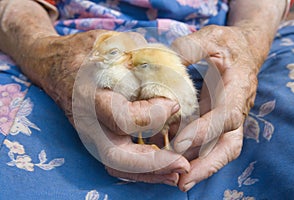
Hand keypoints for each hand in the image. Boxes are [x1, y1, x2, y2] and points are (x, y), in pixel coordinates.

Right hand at [26, 30, 189, 184]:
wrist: (54, 64)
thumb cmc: (84, 51)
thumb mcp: (111, 42)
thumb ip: (142, 55)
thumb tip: (177, 73)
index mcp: (90, 96)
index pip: (122, 118)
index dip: (153, 115)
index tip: (174, 104)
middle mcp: (88, 123)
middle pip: (117, 157)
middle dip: (153, 164)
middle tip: (182, 163)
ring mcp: (91, 135)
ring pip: (118, 166)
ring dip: (150, 173)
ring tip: (178, 170)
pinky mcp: (98, 139)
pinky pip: (119, 162)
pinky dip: (142, 169)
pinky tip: (165, 167)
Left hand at [172, 25, 260, 190]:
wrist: (242, 51)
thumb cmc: (228, 44)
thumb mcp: (212, 37)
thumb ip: (191, 47)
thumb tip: (165, 61)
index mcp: (239, 89)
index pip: (226, 117)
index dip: (206, 131)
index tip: (180, 142)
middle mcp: (236, 109)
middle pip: (228, 145)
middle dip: (207, 165)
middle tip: (181, 181)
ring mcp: (227, 118)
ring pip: (218, 150)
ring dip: (198, 166)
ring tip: (173, 179)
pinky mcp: (216, 121)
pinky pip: (206, 142)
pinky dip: (190, 152)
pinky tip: (167, 155)